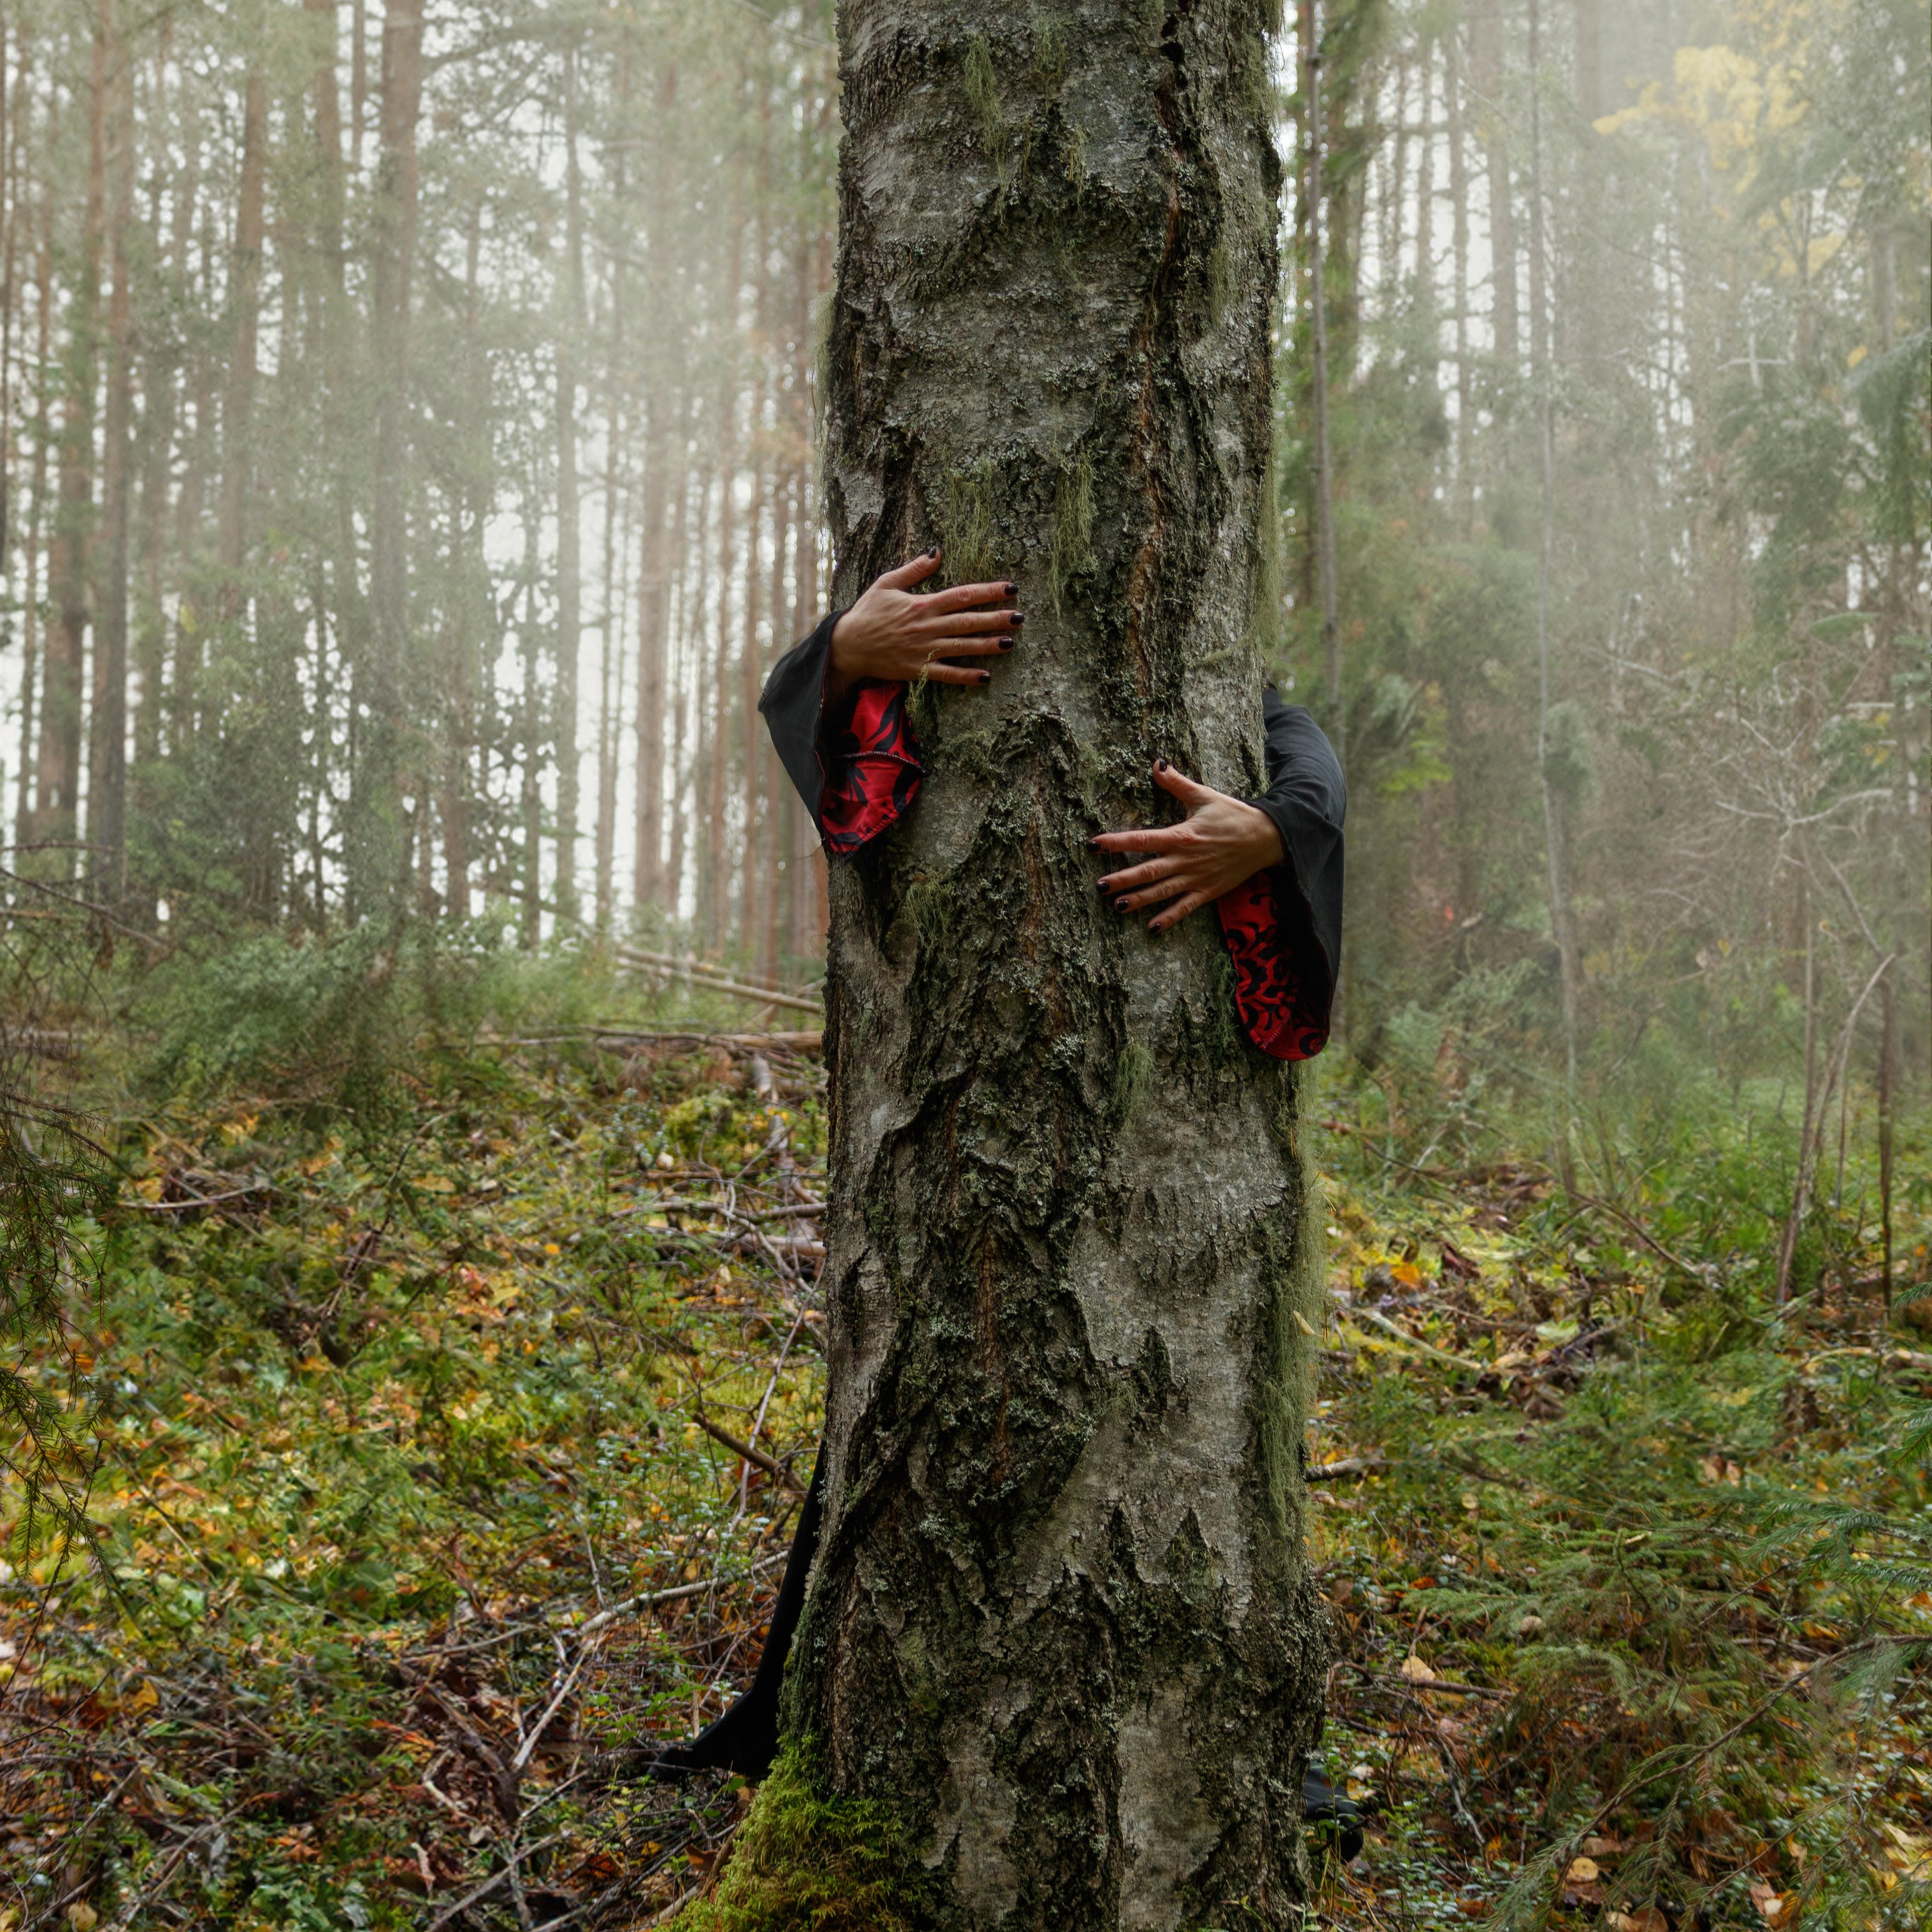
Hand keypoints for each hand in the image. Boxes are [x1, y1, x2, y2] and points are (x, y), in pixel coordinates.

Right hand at [826, 551, 1019, 704]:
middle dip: (996, 618)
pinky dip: (966, 676)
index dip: (988, 591)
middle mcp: (927, 627)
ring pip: (962, 647)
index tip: (1010, 588)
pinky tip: (986, 677)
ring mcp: (924, 650)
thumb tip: (937, 551)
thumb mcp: (887, 583)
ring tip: (1011, 643)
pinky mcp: (918, 669)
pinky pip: (946, 674)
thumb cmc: (867, 612)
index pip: (962, 595)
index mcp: (923, 604)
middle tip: (1021, 616)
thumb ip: (915, 569)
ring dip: (988, 646)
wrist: (847, 645)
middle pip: (968, 621)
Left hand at [1092, 760, 1283, 932]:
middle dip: (1122, 879)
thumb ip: (1176, 783)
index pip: (1141, 839)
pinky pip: (1185, 907)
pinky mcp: (1207, 891)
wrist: (1266, 838)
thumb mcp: (1203, 796)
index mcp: (1181, 835)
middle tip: (1099, 886)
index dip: (1116, 843)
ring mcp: (1195, 878)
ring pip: (1162, 891)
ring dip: (1139, 900)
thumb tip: (1156, 764)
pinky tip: (1152, 928)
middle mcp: (1185, 859)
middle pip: (1147, 871)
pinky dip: (1169, 918)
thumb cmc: (1233, 815)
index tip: (1093, 844)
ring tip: (1117, 907)